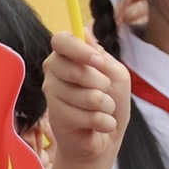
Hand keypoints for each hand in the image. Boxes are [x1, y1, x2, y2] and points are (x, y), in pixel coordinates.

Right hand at [43, 33, 129, 168]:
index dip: (79, 49)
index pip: (61, 40)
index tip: (97, 61)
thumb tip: (84, 31)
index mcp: (67, 57)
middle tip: (105, 90)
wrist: (105, 137)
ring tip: (103, 111)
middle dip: (101, 83)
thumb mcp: (116, 74)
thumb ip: (102, 56)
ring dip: (106, 106)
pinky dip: (103, 122)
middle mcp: (53, 73)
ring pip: (85, 96)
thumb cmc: (111, 102)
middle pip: (75, 69)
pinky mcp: (56, 118)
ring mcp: (52, 95)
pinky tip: (100, 125)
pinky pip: (86, 116)